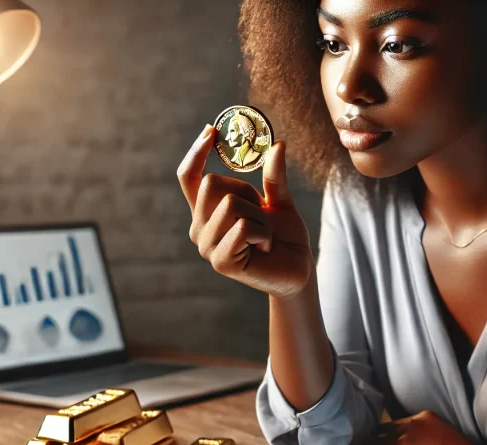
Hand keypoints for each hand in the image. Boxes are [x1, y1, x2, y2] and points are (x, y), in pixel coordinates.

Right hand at [178, 125, 313, 298]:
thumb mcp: (279, 201)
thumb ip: (273, 176)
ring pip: (230, 204)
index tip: (212, 130)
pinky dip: (263, 233)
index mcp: (207, 210)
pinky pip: (242, 227)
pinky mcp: (220, 262)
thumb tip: (277, 144)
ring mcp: (207, 246)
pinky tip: (265, 248)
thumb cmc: (285, 237)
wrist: (298, 270)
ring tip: (265, 236)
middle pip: (212, 183)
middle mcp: (200, 227)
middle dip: (246, 192)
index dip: (195, 152)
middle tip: (261, 214)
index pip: (188, 177)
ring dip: (260, 217)